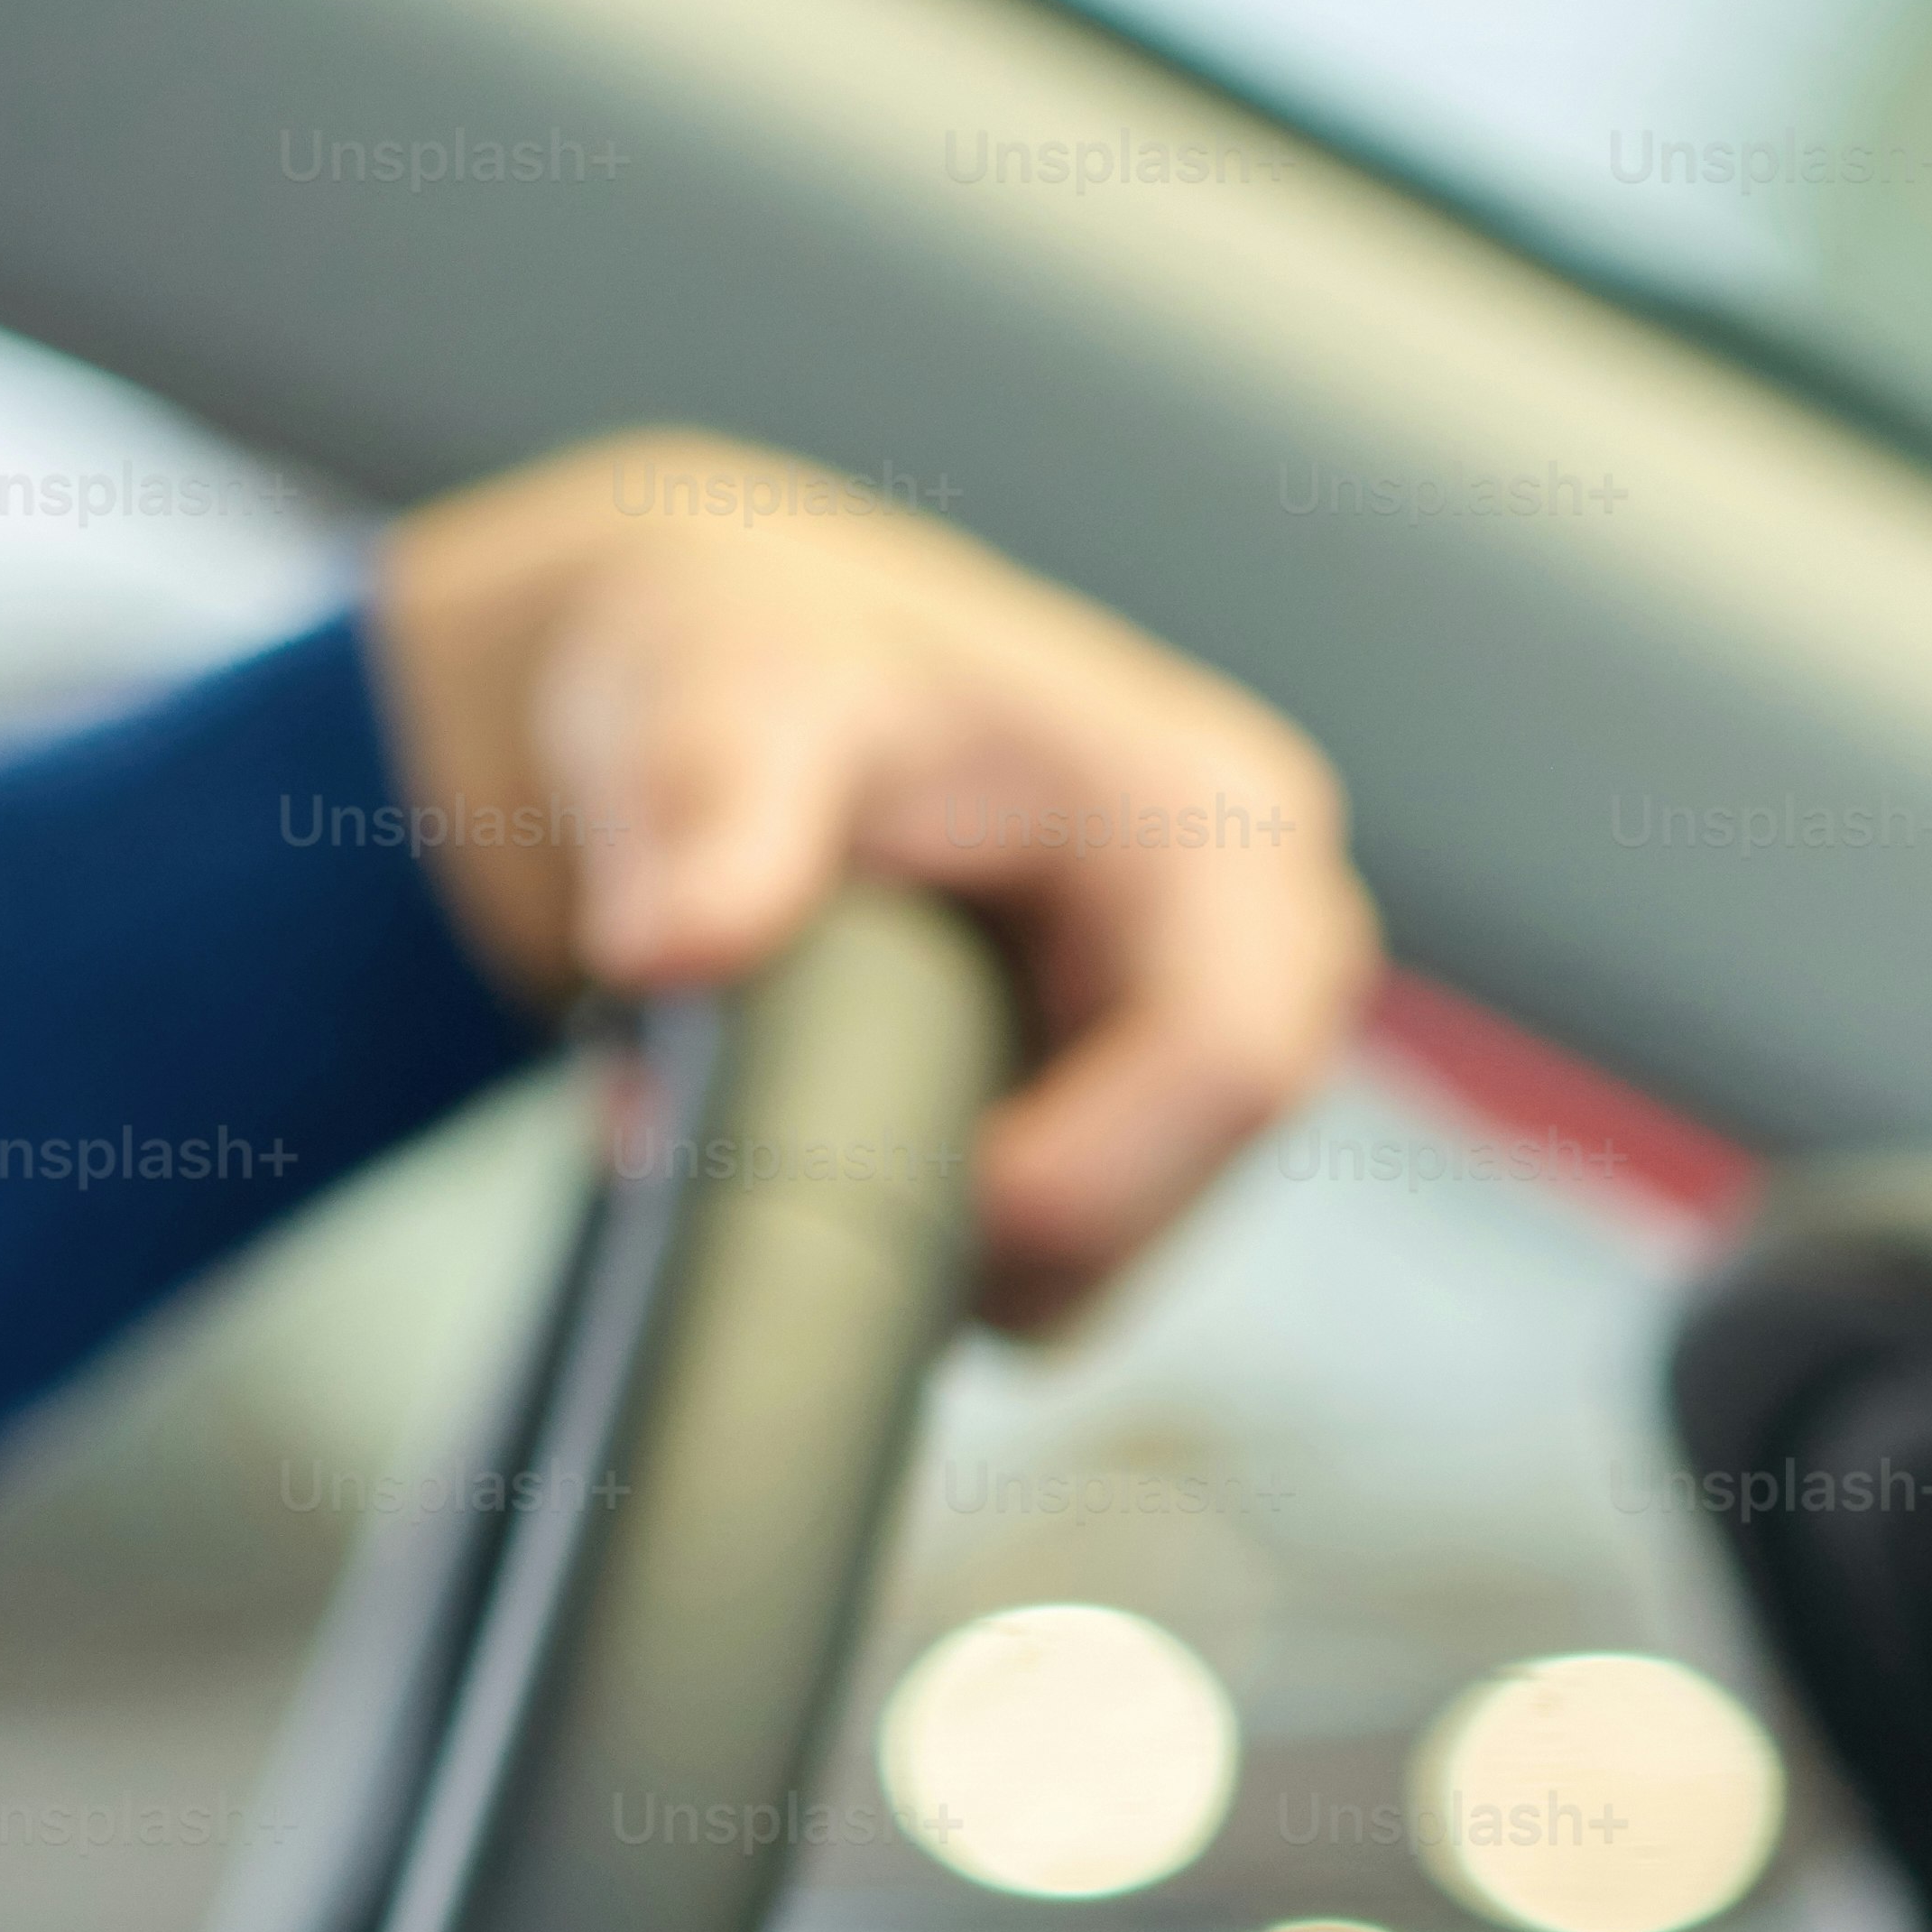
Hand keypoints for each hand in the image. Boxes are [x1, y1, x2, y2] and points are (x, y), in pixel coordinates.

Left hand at [363, 430, 1381, 1331]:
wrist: (720, 695)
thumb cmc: (750, 668)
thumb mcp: (712, 704)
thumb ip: (706, 813)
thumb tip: (671, 947)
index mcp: (1216, 812)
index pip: (1233, 1065)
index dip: (1080, 1181)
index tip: (912, 1204)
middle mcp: (1259, 927)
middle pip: (1185, 1194)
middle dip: (999, 1235)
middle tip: (823, 1182)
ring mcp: (1209, 1027)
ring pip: (1122, 1258)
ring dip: (961, 1249)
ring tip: (817, 1135)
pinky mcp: (1141, 1107)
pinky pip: (1075, 1264)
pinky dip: (956, 1249)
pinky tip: (865, 1149)